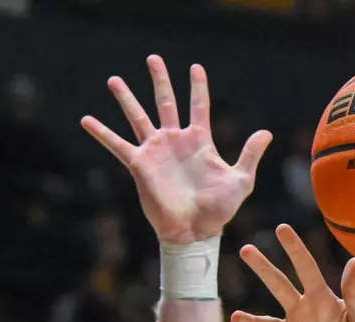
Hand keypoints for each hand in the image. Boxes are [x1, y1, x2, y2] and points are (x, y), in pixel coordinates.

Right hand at [81, 57, 271, 245]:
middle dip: (160, 81)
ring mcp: (156, 151)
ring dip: (127, 98)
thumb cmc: (219, 210)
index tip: (196, 67)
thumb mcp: (240, 180)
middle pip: (166, 102)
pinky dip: (102, 133)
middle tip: (153, 58)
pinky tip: (86, 120)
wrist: (195, 231)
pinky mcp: (140, 165)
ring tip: (114, 79)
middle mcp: (175, 141)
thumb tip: (267, 132)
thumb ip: (250, 154)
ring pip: (139, 117)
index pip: (199, 106)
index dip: (198, 87)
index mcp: (200, 141)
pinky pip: (117, 144)